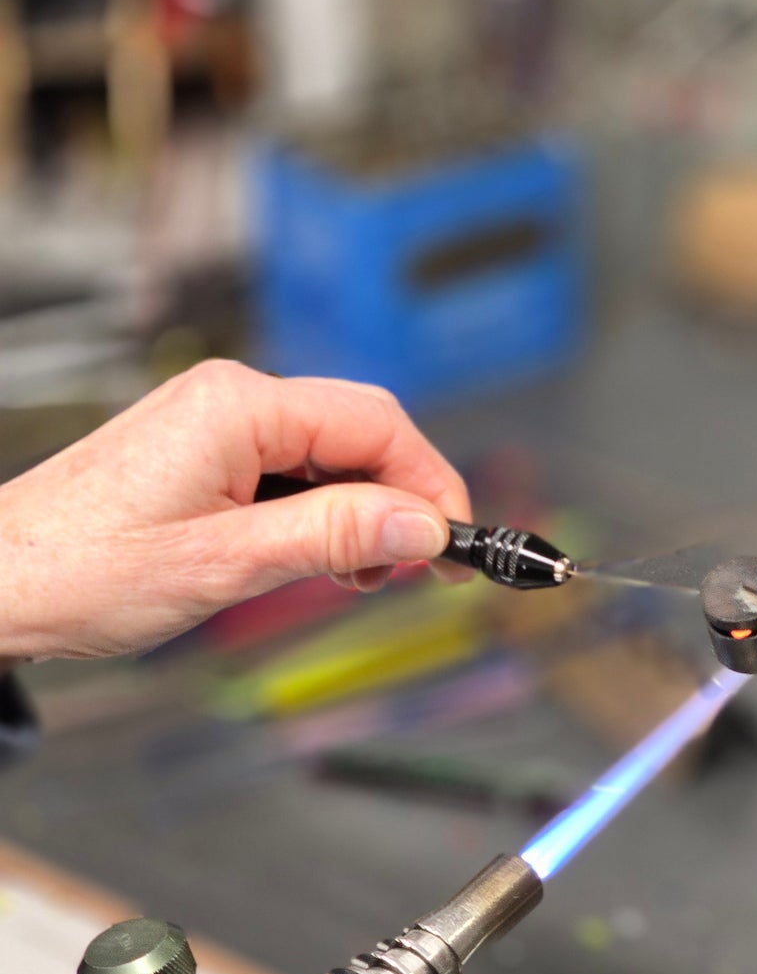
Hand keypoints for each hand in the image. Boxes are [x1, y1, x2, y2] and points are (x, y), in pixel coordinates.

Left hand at [0, 361, 472, 659]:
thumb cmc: (81, 571)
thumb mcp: (225, 565)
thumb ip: (333, 537)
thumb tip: (423, 526)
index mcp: (238, 406)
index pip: (377, 424)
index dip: (431, 484)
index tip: (458, 544)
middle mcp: (230, 398)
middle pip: (361, 431)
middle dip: (402, 499)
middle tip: (424, 569)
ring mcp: (215, 421)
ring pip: (329, 452)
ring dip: (361, 511)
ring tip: (360, 576)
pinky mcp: (204, 449)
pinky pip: (290, 466)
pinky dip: (320, 511)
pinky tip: (319, 558)